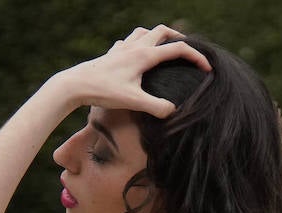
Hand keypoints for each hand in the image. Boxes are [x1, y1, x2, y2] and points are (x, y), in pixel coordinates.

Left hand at [52, 26, 211, 118]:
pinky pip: (127, 42)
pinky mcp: (110, 55)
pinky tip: (134, 55)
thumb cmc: (103, 91)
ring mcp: (121, 49)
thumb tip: (173, 112)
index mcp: (144, 56)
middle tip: (187, 51)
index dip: (196, 57)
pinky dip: (137, 44)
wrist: (74, 85)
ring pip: (144, 32)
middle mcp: (134, 47)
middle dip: (178, 39)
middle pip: (162, 32)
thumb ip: (156, 107)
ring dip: (157, 36)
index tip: (207, 69)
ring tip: (163, 48)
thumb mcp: (133, 102)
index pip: (178, 49)